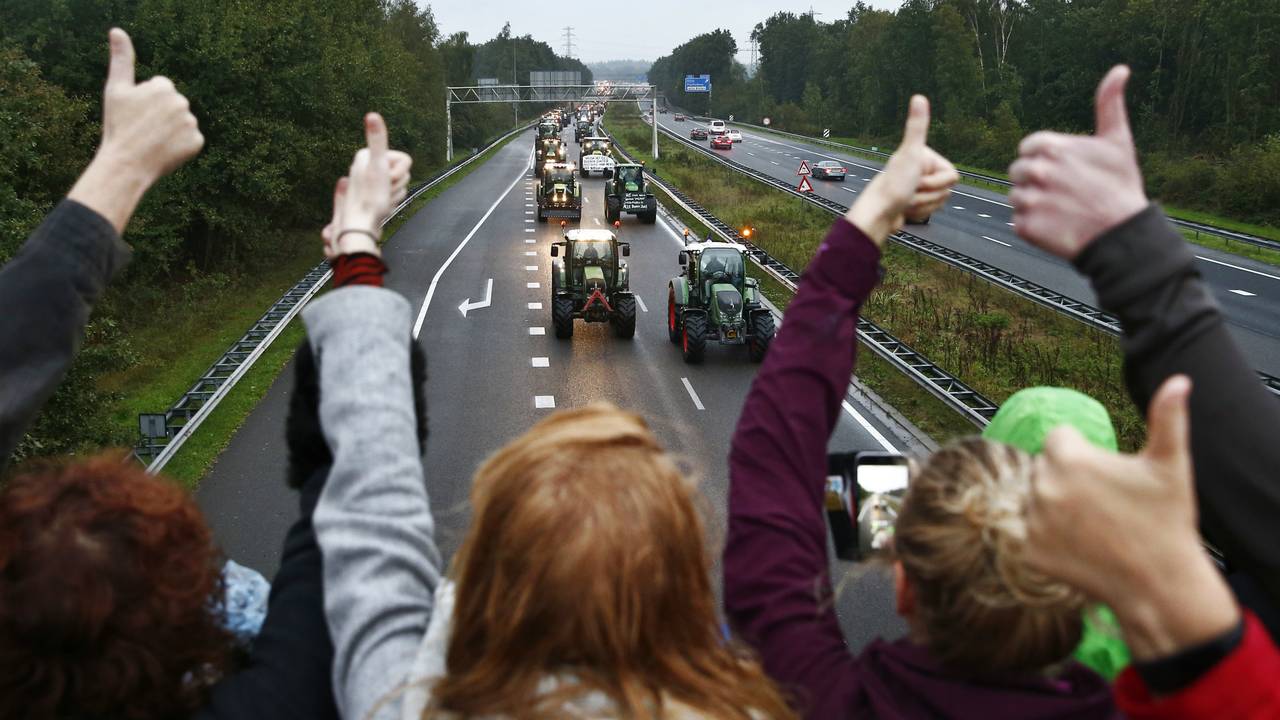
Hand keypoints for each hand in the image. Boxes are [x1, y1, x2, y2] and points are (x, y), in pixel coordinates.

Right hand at [67, 28, 203, 233]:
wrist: (126, 164)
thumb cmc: (118, 126)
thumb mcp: (116, 90)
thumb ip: (122, 59)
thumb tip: (117, 31)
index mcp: (163, 86)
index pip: (160, 89)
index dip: (146, 102)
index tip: (136, 115)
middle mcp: (181, 102)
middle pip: (173, 105)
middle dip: (160, 115)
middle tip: (143, 129)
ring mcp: (191, 123)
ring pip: (182, 122)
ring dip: (171, 130)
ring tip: (153, 140)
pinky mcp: (197, 142)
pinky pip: (191, 140)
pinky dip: (180, 146)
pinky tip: (165, 151)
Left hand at [322, 113, 411, 257]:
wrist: (361, 225)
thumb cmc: (370, 197)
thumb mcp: (377, 165)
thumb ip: (377, 139)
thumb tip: (372, 114)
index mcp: (366, 155)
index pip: (405, 160)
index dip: (400, 172)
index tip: (386, 180)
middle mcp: (366, 165)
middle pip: (402, 172)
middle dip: (398, 184)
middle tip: (384, 192)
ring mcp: (370, 181)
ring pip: (399, 185)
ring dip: (396, 194)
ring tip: (382, 200)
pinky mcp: (374, 194)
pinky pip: (394, 195)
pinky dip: (392, 202)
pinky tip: (382, 207)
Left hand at [846, 95, 957, 244]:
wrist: (878, 215)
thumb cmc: (892, 186)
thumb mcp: (909, 154)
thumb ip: (917, 126)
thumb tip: (918, 98)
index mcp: (925, 156)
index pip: (953, 176)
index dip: (936, 183)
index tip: (918, 179)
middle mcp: (921, 169)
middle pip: (946, 189)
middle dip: (928, 195)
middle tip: (910, 191)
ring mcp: (917, 185)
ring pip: (939, 201)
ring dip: (922, 205)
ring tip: (906, 200)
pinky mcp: (914, 200)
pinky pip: (929, 211)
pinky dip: (918, 213)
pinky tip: (905, 208)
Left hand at [1009, 66, 1147, 259]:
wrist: (1122, 235)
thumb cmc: (1121, 187)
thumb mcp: (1118, 141)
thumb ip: (1109, 104)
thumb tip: (1120, 69)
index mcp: (1051, 147)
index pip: (1027, 149)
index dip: (1045, 159)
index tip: (1065, 171)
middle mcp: (1036, 171)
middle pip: (1019, 172)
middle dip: (1037, 181)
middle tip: (1066, 192)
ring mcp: (1029, 200)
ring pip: (1017, 197)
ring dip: (1034, 204)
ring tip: (1063, 210)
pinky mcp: (1026, 227)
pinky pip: (1018, 222)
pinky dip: (1033, 226)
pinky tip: (1057, 226)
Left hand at [1024, 376, 1238, 659]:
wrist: (1160, 584)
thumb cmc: (1167, 521)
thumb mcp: (1170, 464)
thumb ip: (1168, 418)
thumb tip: (1179, 381)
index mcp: (1068, 458)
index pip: (1058, 438)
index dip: (1082, 451)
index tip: (1104, 472)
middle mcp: (1042, 486)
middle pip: (1045, 467)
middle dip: (1068, 477)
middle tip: (1104, 501)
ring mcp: (1033, 521)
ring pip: (1036, 499)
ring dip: (1056, 506)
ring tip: (1095, 524)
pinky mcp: (1029, 551)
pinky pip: (1032, 533)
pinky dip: (1050, 537)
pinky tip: (1081, 545)